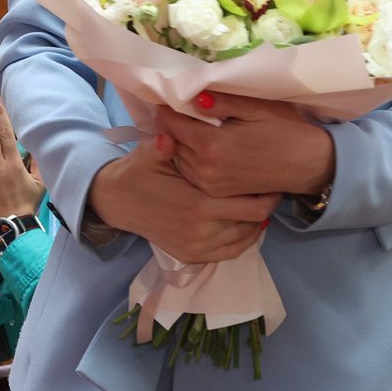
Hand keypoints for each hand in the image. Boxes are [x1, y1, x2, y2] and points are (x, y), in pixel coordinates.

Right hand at [86, 136, 281, 263]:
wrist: (116, 201)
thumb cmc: (138, 172)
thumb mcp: (149, 154)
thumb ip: (164, 145)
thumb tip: (168, 134)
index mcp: (197, 205)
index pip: (249, 205)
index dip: (267, 193)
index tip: (275, 178)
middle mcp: (201, 231)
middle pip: (251, 222)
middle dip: (266, 206)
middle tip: (274, 189)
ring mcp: (197, 248)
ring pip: (244, 238)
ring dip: (257, 222)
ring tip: (264, 202)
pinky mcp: (191, 256)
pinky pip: (230, 252)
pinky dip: (244, 239)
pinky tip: (250, 223)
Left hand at [154, 92, 333, 199]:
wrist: (307, 165)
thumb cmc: (285, 130)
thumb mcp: (256, 108)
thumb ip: (222, 102)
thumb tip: (193, 97)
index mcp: (211, 145)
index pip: (170, 124)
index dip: (166, 108)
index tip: (170, 98)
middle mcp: (204, 168)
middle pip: (170, 141)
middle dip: (171, 125)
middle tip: (175, 109)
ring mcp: (210, 184)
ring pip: (177, 158)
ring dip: (177, 142)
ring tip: (186, 126)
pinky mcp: (217, 192)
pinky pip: (189, 172)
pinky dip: (188, 158)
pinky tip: (199, 147)